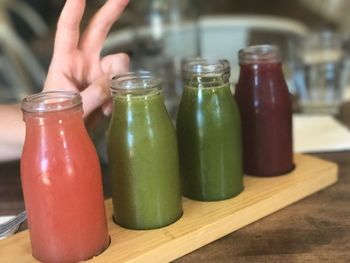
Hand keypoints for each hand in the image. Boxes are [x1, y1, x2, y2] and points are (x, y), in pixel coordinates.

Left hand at [43, 0, 129, 116]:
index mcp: (65, 61)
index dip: (73, 11)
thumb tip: (114, 83)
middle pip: (98, 30)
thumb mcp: (71, 107)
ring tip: (107, 105)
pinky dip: (121, 96)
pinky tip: (109, 109)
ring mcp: (98, 73)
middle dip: (111, 12)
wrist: (63, 131)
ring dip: (119, 81)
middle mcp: (84, 61)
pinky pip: (124, 83)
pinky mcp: (109, 86)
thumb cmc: (57, 116)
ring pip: (119, 63)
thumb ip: (92, 94)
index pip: (67, 31)